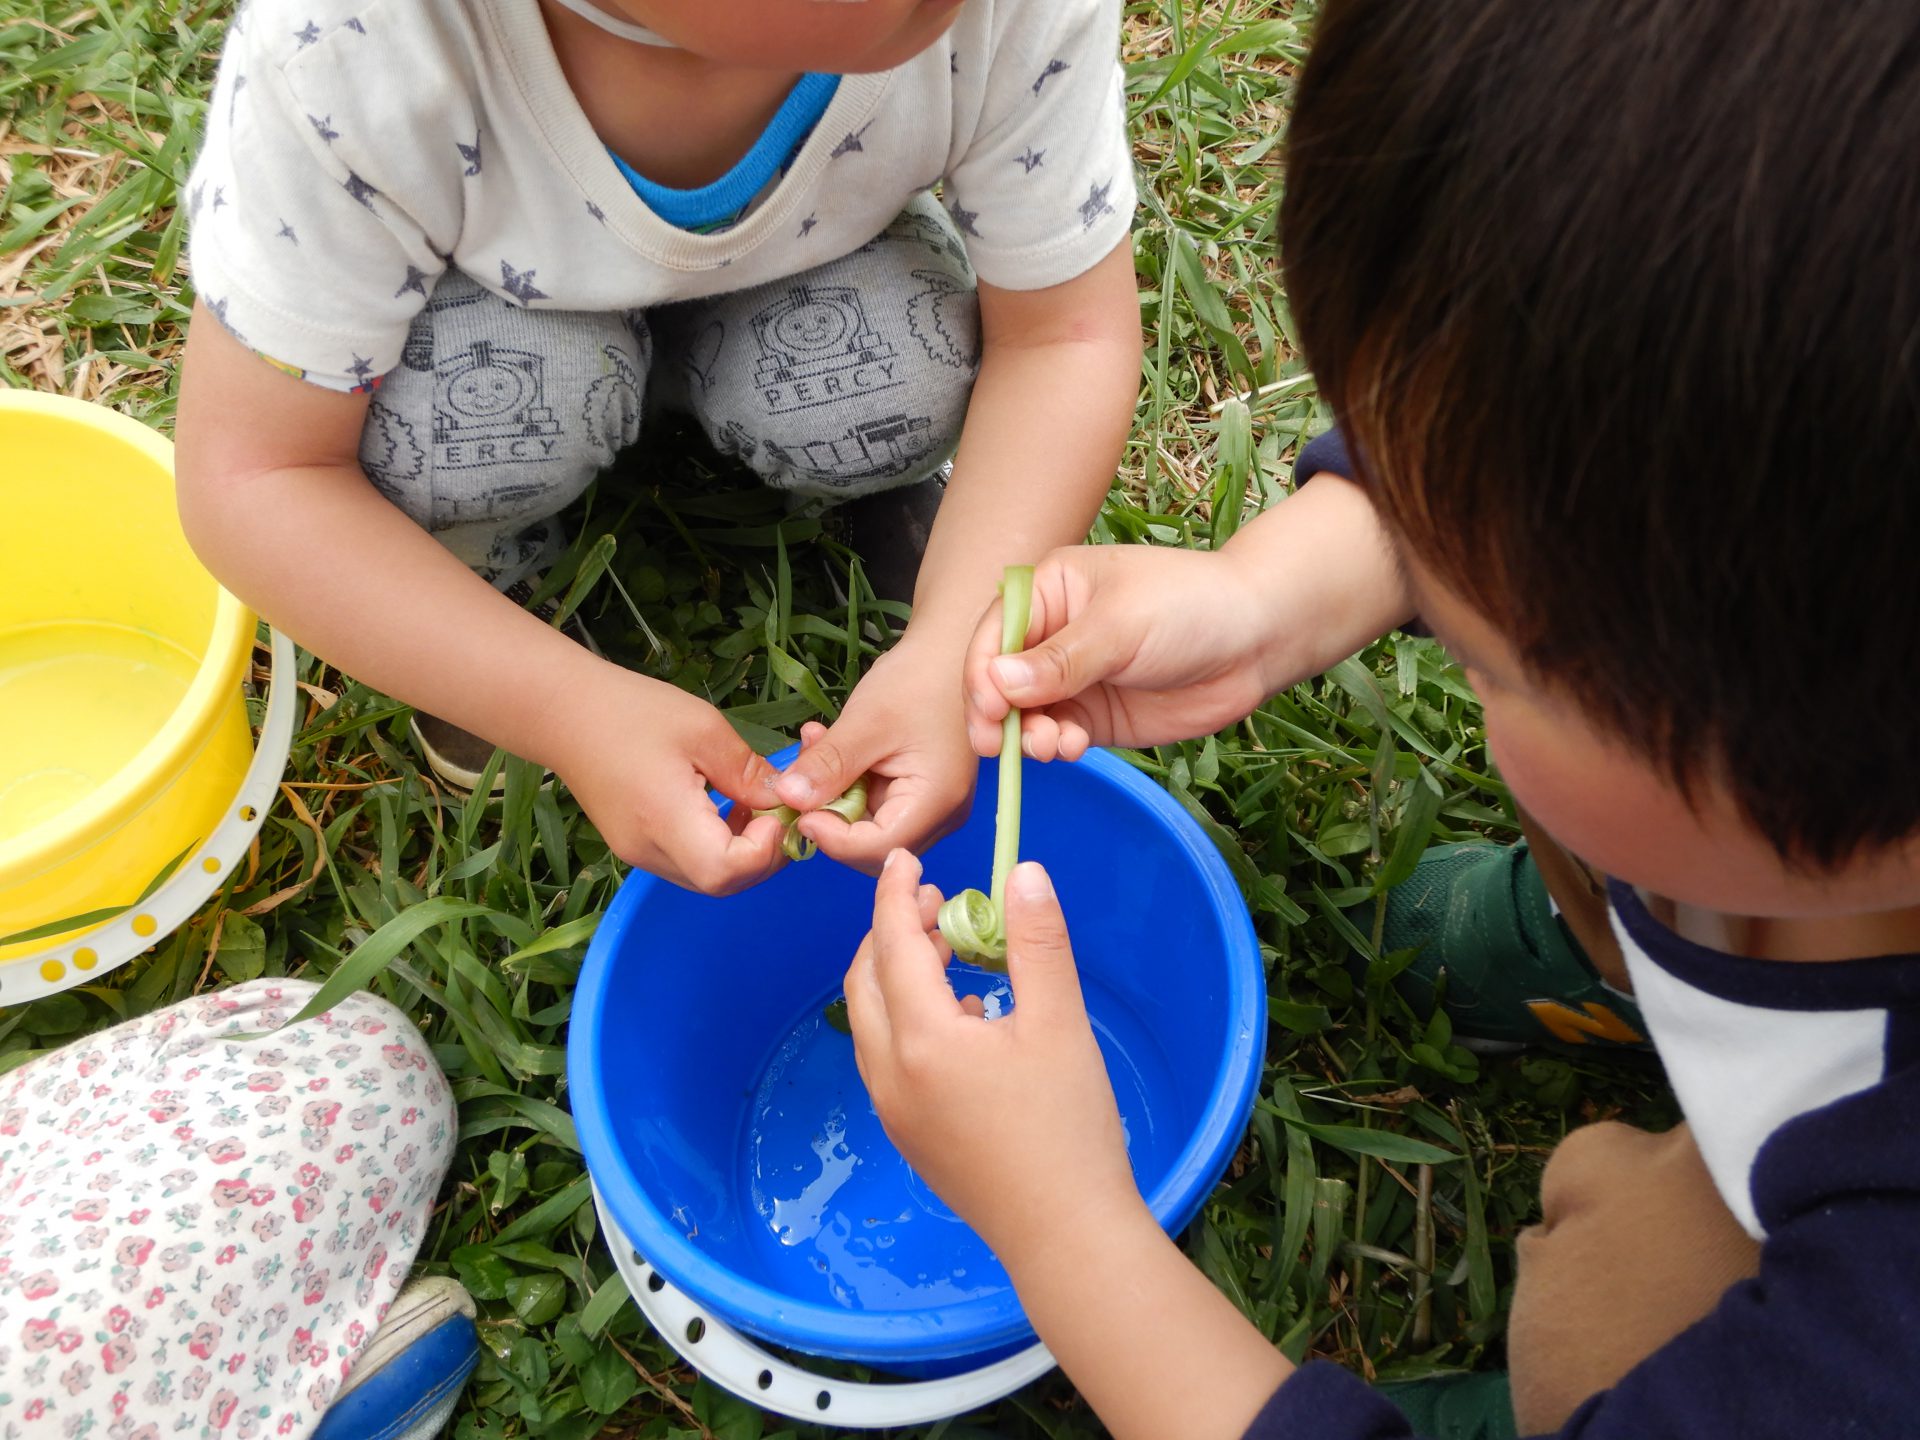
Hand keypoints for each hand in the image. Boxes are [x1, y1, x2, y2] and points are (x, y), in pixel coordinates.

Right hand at [550, 662, 787, 894]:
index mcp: (665, 820)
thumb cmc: (632, 711)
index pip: (725, 871)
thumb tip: (786, 799)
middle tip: (780, 811)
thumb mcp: (704, 729)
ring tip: (755, 805)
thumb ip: (748, 772)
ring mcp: (640, 854)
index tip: (777, 810)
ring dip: (743, 852)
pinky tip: (725, 807)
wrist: (563, 712)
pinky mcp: (636, 847)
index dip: (765, 851)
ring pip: (707, 878)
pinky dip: (718, 846)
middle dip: (764, 856)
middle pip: (720, 883)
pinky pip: (689, 862)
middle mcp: (650, 851)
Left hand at [768, 640, 977, 872]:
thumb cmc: (919, 679)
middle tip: (798, 776)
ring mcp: (931, 806)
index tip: (797, 808)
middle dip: (829, 817)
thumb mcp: (866, 721)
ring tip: (814, 745)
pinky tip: (830, 746)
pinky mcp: (918, 792)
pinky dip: (846, 782)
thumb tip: (788, 800)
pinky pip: (874, 804)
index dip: (832, 838)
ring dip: (833, 795)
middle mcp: (941, 815)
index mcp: (936, 802)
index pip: (877, 849)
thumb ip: (828, 765)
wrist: (951, 649)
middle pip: (872, 846)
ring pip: (868, 826)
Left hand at [845, 850, 1141, 1262]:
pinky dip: (908, 1020)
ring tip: (953, 955)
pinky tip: (966, 1019)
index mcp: (921, 1038)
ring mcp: (895, 1111)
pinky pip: (889, 1059)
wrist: (1064, 1234)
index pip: (892, 944)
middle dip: (890, 934)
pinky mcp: (911, 1137)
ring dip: (898, 976)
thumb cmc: (1066, 1127)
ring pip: (873, 1022)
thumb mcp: (1061, 1021)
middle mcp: (891, 1073)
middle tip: (932, 904)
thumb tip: (1024, 872)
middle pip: (866, 982)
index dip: (895, 894)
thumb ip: (1037, 940)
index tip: (904, 859)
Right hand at [963, 545, 1277, 759]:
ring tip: (1051, 745)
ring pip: (1025, 714)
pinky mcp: (1094, 715)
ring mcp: (1071, 678)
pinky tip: (1071, 747)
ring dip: (1027, 735)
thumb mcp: (1121, 625)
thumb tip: (997, 683)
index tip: (989, 710)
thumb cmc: (1189, 606)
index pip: (994, 634)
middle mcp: (1051, 634)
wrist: (1256, 639)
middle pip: (999, 680)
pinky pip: (1058, 734)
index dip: (982, 674)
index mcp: (1048, 591)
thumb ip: (1060, 659)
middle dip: (997, 714)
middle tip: (1001, 745)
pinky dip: (1057, 745)